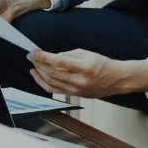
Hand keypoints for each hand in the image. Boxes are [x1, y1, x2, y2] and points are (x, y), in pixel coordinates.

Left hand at [27, 49, 147, 97]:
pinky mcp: (74, 95)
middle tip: (31, 57)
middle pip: (52, 73)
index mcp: (83, 67)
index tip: (34, 52)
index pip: (57, 62)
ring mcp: (76, 90)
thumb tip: (51, 57)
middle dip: (39, 64)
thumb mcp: (86, 53)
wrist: (116, 80)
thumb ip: (67, 55)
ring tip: (33, 66)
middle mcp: (78, 81)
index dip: (43, 57)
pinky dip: (44, 84)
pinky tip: (38, 77)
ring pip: (51, 83)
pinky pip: (55, 91)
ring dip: (39, 74)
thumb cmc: (102, 64)